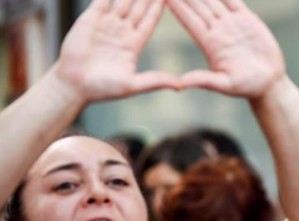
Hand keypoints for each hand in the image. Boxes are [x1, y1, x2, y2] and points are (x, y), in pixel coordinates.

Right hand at [55, 0, 179, 102]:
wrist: (73, 86)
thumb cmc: (102, 89)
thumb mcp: (133, 85)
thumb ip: (155, 81)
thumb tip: (181, 87)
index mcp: (134, 44)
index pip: (150, 19)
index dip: (160, 6)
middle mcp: (122, 31)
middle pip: (139, 6)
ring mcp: (106, 24)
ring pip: (123, 0)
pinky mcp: (90, 19)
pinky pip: (102, 0)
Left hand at [167, 0, 284, 97]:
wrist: (269, 82)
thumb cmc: (247, 87)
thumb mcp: (224, 85)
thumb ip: (203, 80)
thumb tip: (180, 84)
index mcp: (209, 44)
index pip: (188, 20)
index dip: (176, 6)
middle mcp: (217, 31)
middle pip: (197, 5)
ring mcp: (231, 23)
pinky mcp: (246, 19)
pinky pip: (232, 0)